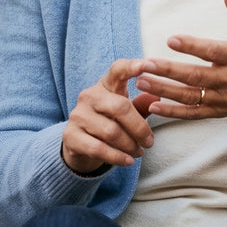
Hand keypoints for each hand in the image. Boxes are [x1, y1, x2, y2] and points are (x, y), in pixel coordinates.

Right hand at [61, 57, 157, 173]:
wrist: (80, 145)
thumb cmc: (109, 123)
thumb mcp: (126, 113)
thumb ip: (141, 105)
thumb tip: (156, 96)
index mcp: (106, 85)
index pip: (117, 70)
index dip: (131, 66)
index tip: (146, 65)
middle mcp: (89, 96)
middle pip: (120, 107)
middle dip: (140, 128)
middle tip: (150, 142)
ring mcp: (78, 115)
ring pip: (111, 131)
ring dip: (130, 146)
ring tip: (139, 152)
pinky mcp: (70, 135)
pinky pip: (98, 148)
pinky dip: (117, 157)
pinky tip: (128, 161)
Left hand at [137, 0, 226, 118]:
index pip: (212, 52)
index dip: (192, 46)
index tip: (171, 40)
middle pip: (195, 76)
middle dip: (168, 71)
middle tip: (146, 63)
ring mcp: (222, 97)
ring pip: (190, 96)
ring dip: (164, 90)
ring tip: (142, 80)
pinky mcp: (217, 111)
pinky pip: (192, 114)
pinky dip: (173, 112)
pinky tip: (153, 106)